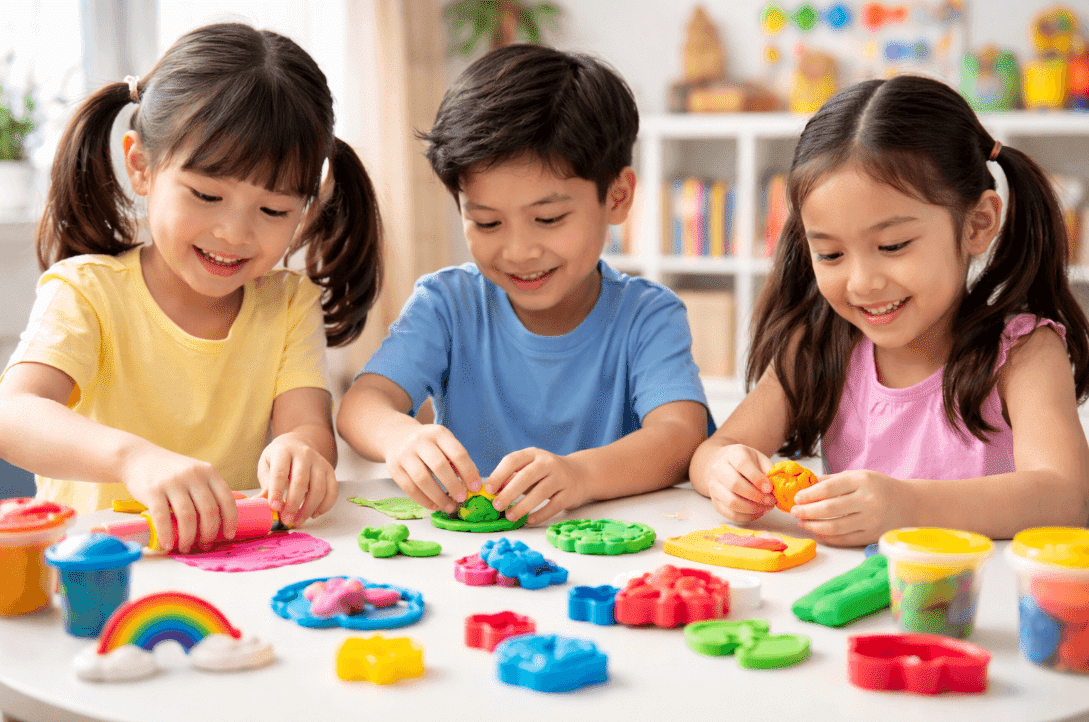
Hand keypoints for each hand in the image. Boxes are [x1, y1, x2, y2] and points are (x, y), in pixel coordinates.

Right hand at [121, 446, 237, 552]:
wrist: (138, 457)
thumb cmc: (171, 470)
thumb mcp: (196, 472)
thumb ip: (212, 488)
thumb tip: (239, 505)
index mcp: (208, 472)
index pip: (226, 498)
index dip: (230, 520)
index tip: (228, 535)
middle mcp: (193, 475)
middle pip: (209, 511)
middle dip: (209, 533)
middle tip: (204, 545)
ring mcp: (173, 482)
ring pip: (188, 517)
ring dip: (189, 538)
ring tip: (186, 547)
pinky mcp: (153, 490)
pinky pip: (162, 517)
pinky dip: (166, 534)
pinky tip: (168, 544)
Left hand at [258, 432, 338, 526]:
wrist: (298, 443)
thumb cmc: (279, 457)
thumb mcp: (266, 465)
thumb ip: (265, 483)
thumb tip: (258, 503)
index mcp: (284, 451)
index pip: (280, 473)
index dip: (277, 491)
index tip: (274, 507)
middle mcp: (304, 454)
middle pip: (301, 482)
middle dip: (293, 504)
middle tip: (286, 519)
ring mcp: (319, 462)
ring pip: (319, 488)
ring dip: (309, 508)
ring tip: (298, 520)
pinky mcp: (330, 470)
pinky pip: (332, 490)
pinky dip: (325, 505)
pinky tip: (314, 513)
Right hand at [384, 424, 481, 514]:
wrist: (397, 437)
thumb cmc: (428, 445)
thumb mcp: (443, 443)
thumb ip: (457, 460)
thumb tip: (473, 484)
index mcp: (439, 433)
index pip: (457, 453)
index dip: (469, 472)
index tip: (476, 488)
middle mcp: (420, 441)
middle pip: (439, 466)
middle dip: (453, 485)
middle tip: (462, 498)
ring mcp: (405, 454)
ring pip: (422, 479)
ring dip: (438, 496)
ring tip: (449, 506)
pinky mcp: (394, 468)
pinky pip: (409, 488)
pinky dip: (424, 500)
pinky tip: (434, 506)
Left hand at [485, 448, 587, 525]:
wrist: (580, 474)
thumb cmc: (546, 473)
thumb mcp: (530, 469)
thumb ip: (513, 477)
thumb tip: (493, 490)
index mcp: (533, 454)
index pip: (513, 460)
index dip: (499, 475)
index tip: (488, 490)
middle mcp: (548, 462)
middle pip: (526, 476)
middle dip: (509, 492)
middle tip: (497, 506)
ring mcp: (561, 477)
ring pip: (540, 492)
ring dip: (523, 506)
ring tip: (510, 517)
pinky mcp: (570, 493)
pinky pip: (554, 505)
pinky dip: (540, 514)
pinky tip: (529, 520)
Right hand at [699, 444, 776, 522]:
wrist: (726, 467)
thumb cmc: (747, 464)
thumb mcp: (760, 460)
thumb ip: (769, 471)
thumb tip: (776, 487)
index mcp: (732, 454)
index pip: (742, 464)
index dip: (757, 478)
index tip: (770, 488)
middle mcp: (718, 468)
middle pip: (734, 484)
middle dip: (756, 496)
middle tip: (771, 501)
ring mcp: (714, 486)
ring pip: (731, 502)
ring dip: (752, 508)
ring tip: (766, 507)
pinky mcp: (715, 501)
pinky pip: (730, 514)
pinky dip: (747, 516)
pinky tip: (758, 512)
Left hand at [790, 469, 915, 545]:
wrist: (910, 505)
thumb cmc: (879, 488)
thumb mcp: (859, 476)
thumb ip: (833, 480)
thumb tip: (805, 484)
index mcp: (863, 481)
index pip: (829, 488)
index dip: (809, 494)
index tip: (796, 498)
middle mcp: (868, 501)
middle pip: (829, 509)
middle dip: (807, 511)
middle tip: (794, 512)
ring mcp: (871, 520)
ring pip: (835, 527)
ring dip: (814, 526)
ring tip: (802, 522)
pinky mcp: (872, 536)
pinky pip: (844, 539)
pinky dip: (827, 537)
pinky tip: (817, 531)